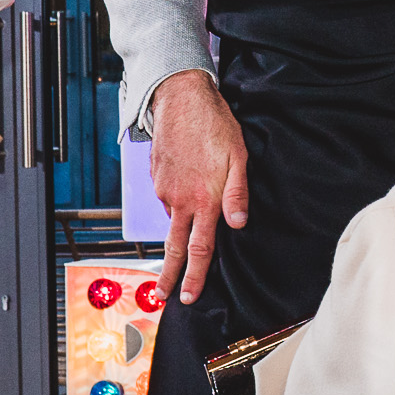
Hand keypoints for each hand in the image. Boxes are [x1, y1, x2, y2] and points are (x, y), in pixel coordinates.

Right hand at [149, 72, 250, 305]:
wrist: (180, 98)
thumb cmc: (215, 125)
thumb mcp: (238, 157)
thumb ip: (238, 193)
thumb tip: (239, 224)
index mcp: (204, 200)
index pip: (200, 248)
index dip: (195, 275)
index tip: (188, 296)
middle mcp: (180, 200)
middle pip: (174, 247)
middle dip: (170, 274)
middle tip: (163, 295)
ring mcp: (164, 189)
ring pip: (171, 220)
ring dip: (174, 236)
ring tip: (181, 244)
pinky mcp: (156, 177)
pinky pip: (166, 200)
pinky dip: (175, 206)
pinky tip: (184, 194)